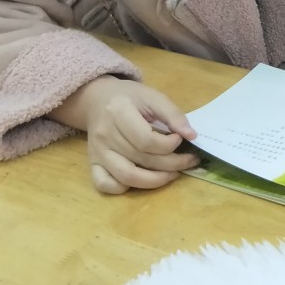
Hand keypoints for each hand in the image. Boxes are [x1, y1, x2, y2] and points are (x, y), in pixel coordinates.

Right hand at [51, 76, 199, 193]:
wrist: (98, 99)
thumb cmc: (129, 97)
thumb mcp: (153, 96)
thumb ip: (173, 114)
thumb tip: (192, 136)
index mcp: (118, 112)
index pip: (146, 140)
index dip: (169, 145)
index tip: (181, 138)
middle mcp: (105, 135)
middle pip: (141, 159)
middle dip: (171, 164)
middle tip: (189, 160)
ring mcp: (97, 152)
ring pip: (126, 177)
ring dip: (155, 181)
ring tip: (174, 173)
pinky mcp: (93, 164)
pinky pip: (105, 185)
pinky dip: (125, 189)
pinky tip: (143, 179)